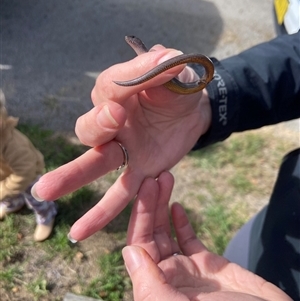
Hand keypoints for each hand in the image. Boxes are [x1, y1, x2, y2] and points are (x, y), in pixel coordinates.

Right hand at [32, 44, 211, 240]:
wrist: (189, 112)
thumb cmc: (177, 89)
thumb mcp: (178, 73)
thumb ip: (169, 68)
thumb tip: (166, 59)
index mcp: (119, 91)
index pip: (113, 86)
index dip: (126, 83)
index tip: (151, 73)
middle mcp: (113, 122)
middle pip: (91, 127)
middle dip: (98, 124)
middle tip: (112, 119)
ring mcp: (124, 150)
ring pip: (94, 164)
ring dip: (71, 177)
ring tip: (43, 192)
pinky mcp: (139, 172)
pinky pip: (119, 195)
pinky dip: (102, 213)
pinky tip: (79, 233)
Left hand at [122, 171, 291, 300]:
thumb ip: (149, 283)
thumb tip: (129, 251)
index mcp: (156, 286)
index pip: (138, 244)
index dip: (140, 214)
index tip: (145, 188)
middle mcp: (168, 276)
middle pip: (151, 233)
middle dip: (151, 204)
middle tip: (155, 177)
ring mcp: (188, 269)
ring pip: (167, 232)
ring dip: (163, 206)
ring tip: (165, 180)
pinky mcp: (209, 265)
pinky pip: (188, 239)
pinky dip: (181, 222)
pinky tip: (176, 205)